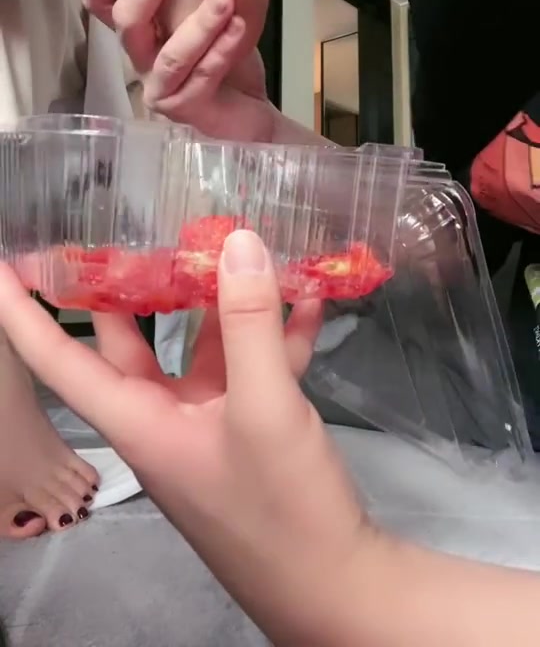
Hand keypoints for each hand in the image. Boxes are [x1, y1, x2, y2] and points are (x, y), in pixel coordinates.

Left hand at [0, 232, 368, 643]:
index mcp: (138, 421)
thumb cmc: (282, 509)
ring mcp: (209, 423)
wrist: (338, 586)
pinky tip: (310, 299)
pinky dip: (276, 333)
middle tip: (141, 226)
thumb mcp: (265, 409)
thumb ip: (249, 324)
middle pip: (131, 338)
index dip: (23, 312)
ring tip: (244, 245)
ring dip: (224, 300)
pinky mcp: (252, 428)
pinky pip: (254, 366)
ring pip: (201, 344)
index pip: (59, 359)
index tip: (4, 264)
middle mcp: (163, 417)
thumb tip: (237, 244)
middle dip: (133, 281)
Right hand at [83, 0, 276, 140]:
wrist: (249, 108)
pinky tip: (239, 26)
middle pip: (128, 22)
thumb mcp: (209, 3)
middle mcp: (142, 57)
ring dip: (197, 24)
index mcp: (140, 29)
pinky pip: (202, 77)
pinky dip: (222, 50)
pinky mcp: (185, 110)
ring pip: (170, 56)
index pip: (101, 2)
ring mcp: (161, 87)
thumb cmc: (224, 52)